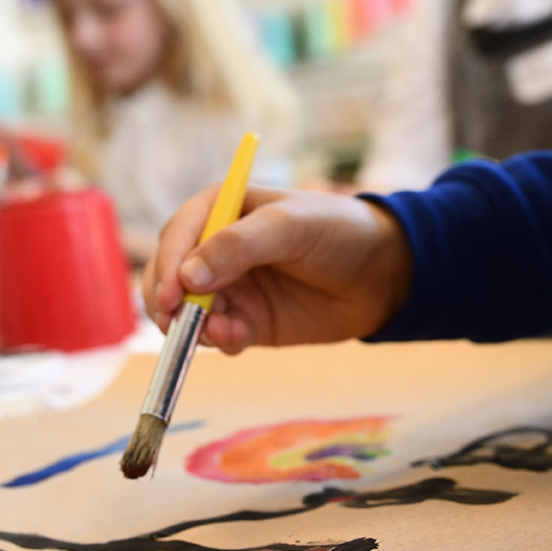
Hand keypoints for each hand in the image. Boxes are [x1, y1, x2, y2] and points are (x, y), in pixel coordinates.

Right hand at [142, 183, 413, 352]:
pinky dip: (220, 340)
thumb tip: (187, 278)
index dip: (168, 263)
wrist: (384, 273)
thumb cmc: (337, 230)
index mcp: (220, 210)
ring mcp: (230, 288)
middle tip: (178, 322)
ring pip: (189, 312)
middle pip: (171, 276)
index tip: (172, 293)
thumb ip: (237, 246)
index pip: (178, 235)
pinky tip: (236, 339)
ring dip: (195, 326)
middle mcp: (215, 250)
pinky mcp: (247, 322)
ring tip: (224, 331)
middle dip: (170, 301)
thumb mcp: (289, 226)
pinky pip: (219, 335)